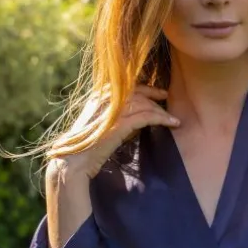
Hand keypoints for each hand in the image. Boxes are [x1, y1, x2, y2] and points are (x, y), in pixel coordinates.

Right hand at [62, 84, 180, 179]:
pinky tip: (172, 123)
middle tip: (167, 98)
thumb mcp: (100, 126)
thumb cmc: (86, 149)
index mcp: (98, 97)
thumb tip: (136, 118)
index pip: (126, 86)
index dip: (144, 88)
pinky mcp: (120, 124)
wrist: (74, 161)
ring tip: (173, 119)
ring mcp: (112, 110)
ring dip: (161, 111)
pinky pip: (147, 116)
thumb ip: (114, 117)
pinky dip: (162, 118)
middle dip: (154, 95)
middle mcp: (105, 99)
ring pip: (144, 104)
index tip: (157, 92)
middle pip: (137, 92)